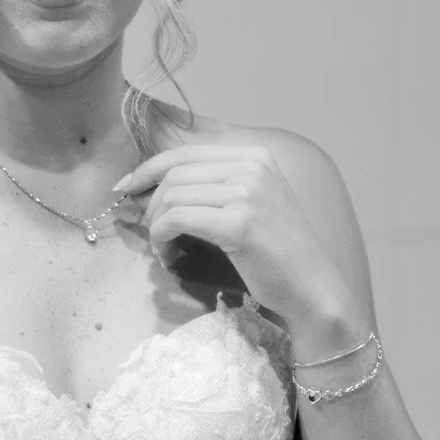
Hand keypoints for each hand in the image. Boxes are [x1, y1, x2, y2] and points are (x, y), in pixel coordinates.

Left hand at [113, 144, 355, 338]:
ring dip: (155, 225)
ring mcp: (247, 193)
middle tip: (148, 229)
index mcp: (255, 156)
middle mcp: (252, 166)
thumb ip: (216, 186)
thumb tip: (155, 183)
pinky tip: (168, 254)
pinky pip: (176, 220)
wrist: (312, 288)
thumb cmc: (280, 253)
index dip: (148, 169)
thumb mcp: (253, 203)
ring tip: (163, 246)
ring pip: (172, 196)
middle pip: (175, 173)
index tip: (126, 188)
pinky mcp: (238, 224)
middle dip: (150, 201)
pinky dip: (162, 238)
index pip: (186, 152)